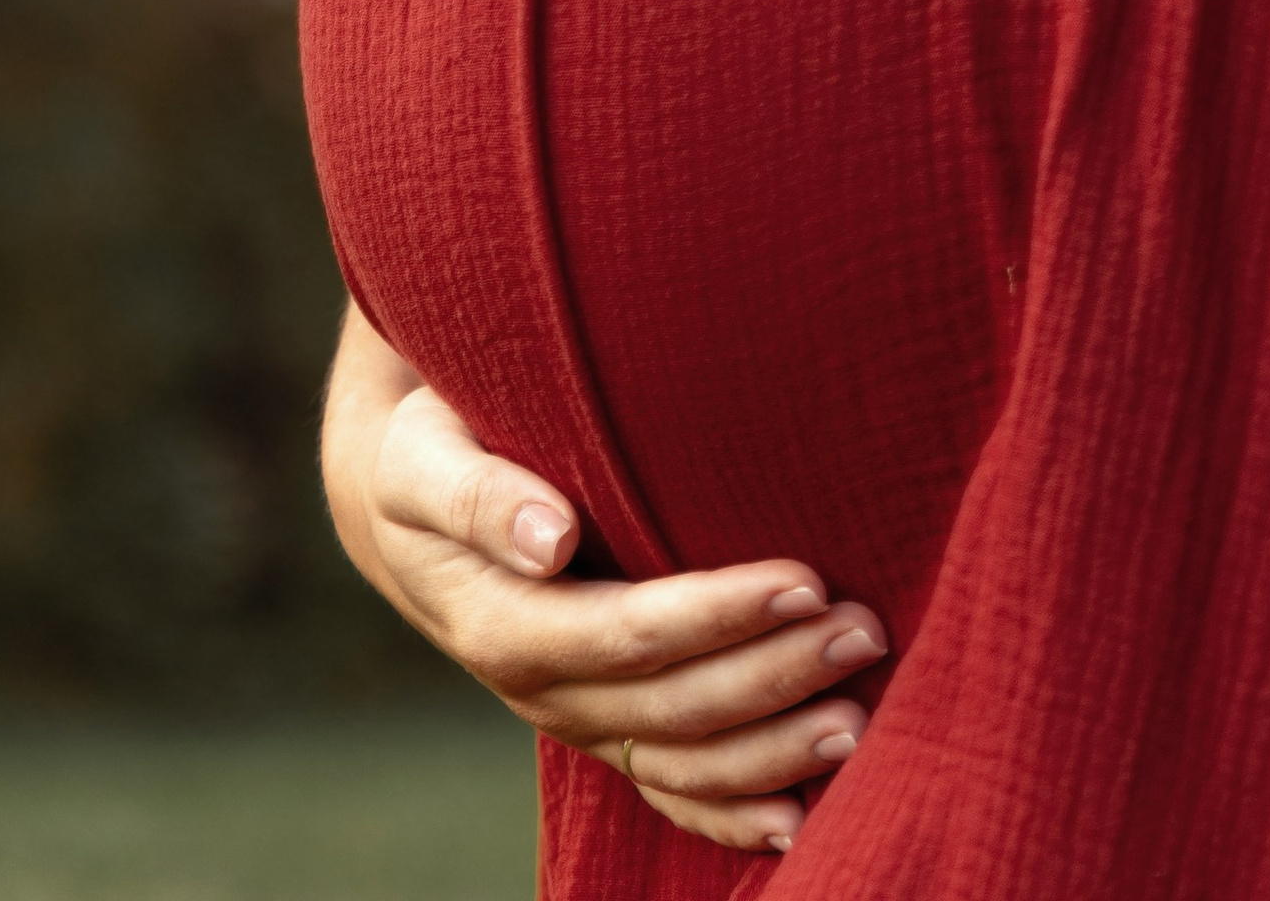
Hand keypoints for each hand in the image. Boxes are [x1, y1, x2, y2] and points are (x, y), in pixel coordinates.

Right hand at [323, 306, 884, 856]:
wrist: (404, 507)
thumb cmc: (426, 454)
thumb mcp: (424, 458)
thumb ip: (479, 495)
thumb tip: (549, 536)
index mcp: (503, 623)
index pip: (631, 632)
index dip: (720, 615)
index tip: (804, 579)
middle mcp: (543, 689)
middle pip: (673, 705)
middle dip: (775, 675)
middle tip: (864, 632)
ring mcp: (576, 717)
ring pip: (683, 762)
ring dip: (776, 749)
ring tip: (863, 717)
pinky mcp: (601, 725)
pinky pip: (668, 788)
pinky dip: (732, 811)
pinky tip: (800, 814)